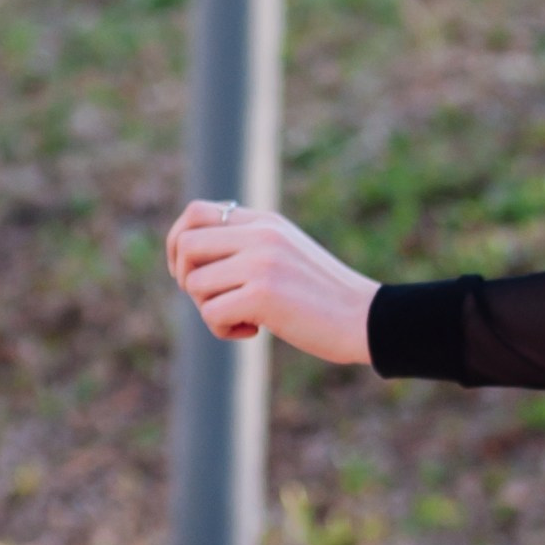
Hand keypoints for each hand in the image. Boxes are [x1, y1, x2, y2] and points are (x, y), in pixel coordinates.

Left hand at [166, 200, 378, 364]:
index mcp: (265, 221)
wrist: (367, 319)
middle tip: (212, 300)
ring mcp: (262, 262)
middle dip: (186, 279)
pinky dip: (223, 330)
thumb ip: (248, 246)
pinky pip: (212, 313)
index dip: (177, 242)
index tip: (187, 271)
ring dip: (209, 310)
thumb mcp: (286, 255)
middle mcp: (261, 234)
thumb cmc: (324, 298)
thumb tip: (191, 256)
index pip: (196, 212)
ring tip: (242, 319)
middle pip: (187, 246)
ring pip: (195, 284)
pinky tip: (254, 332)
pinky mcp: (264, 294)